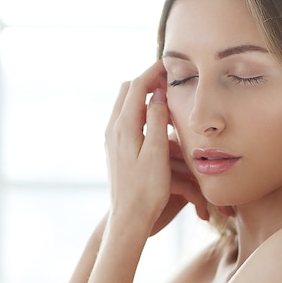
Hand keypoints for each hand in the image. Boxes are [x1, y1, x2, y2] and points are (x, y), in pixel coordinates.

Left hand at [105, 61, 207, 232]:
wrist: (127, 218)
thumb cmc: (147, 190)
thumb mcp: (157, 153)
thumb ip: (156, 120)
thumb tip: (157, 93)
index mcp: (124, 127)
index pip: (136, 87)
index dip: (153, 72)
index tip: (169, 64)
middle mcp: (113, 129)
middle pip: (127, 90)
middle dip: (147, 80)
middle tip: (169, 78)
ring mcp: (112, 138)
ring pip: (125, 103)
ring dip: (143, 94)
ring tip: (165, 94)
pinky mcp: (114, 147)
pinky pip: (125, 117)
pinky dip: (139, 108)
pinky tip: (155, 118)